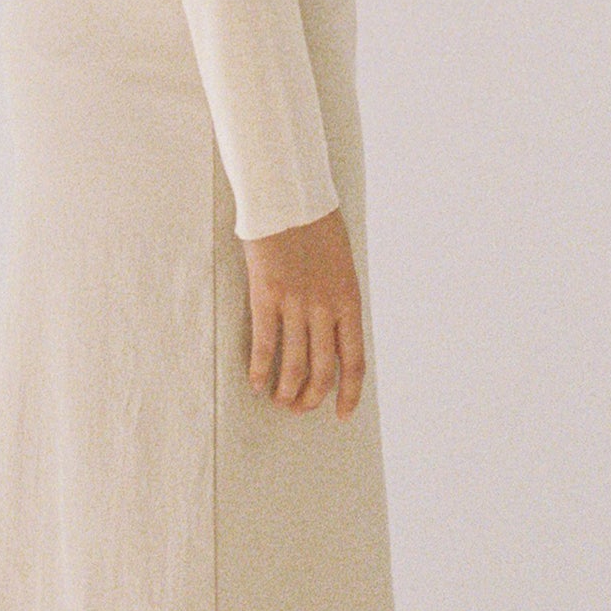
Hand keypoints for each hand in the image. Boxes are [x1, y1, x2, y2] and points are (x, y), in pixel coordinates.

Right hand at [242, 205, 364, 418]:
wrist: (289, 197)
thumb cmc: (316, 226)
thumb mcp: (342, 265)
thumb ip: (338, 300)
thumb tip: (332, 332)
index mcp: (350, 301)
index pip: (354, 360)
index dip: (349, 393)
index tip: (342, 413)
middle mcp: (326, 308)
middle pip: (322, 370)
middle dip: (311, 397)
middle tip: (300, 408)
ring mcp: (296, 304)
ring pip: (293, 364)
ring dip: (286, 390)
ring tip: (279, 402)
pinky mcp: (266, 296)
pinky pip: (265, 344)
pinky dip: (260, 369)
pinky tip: (256, 383)